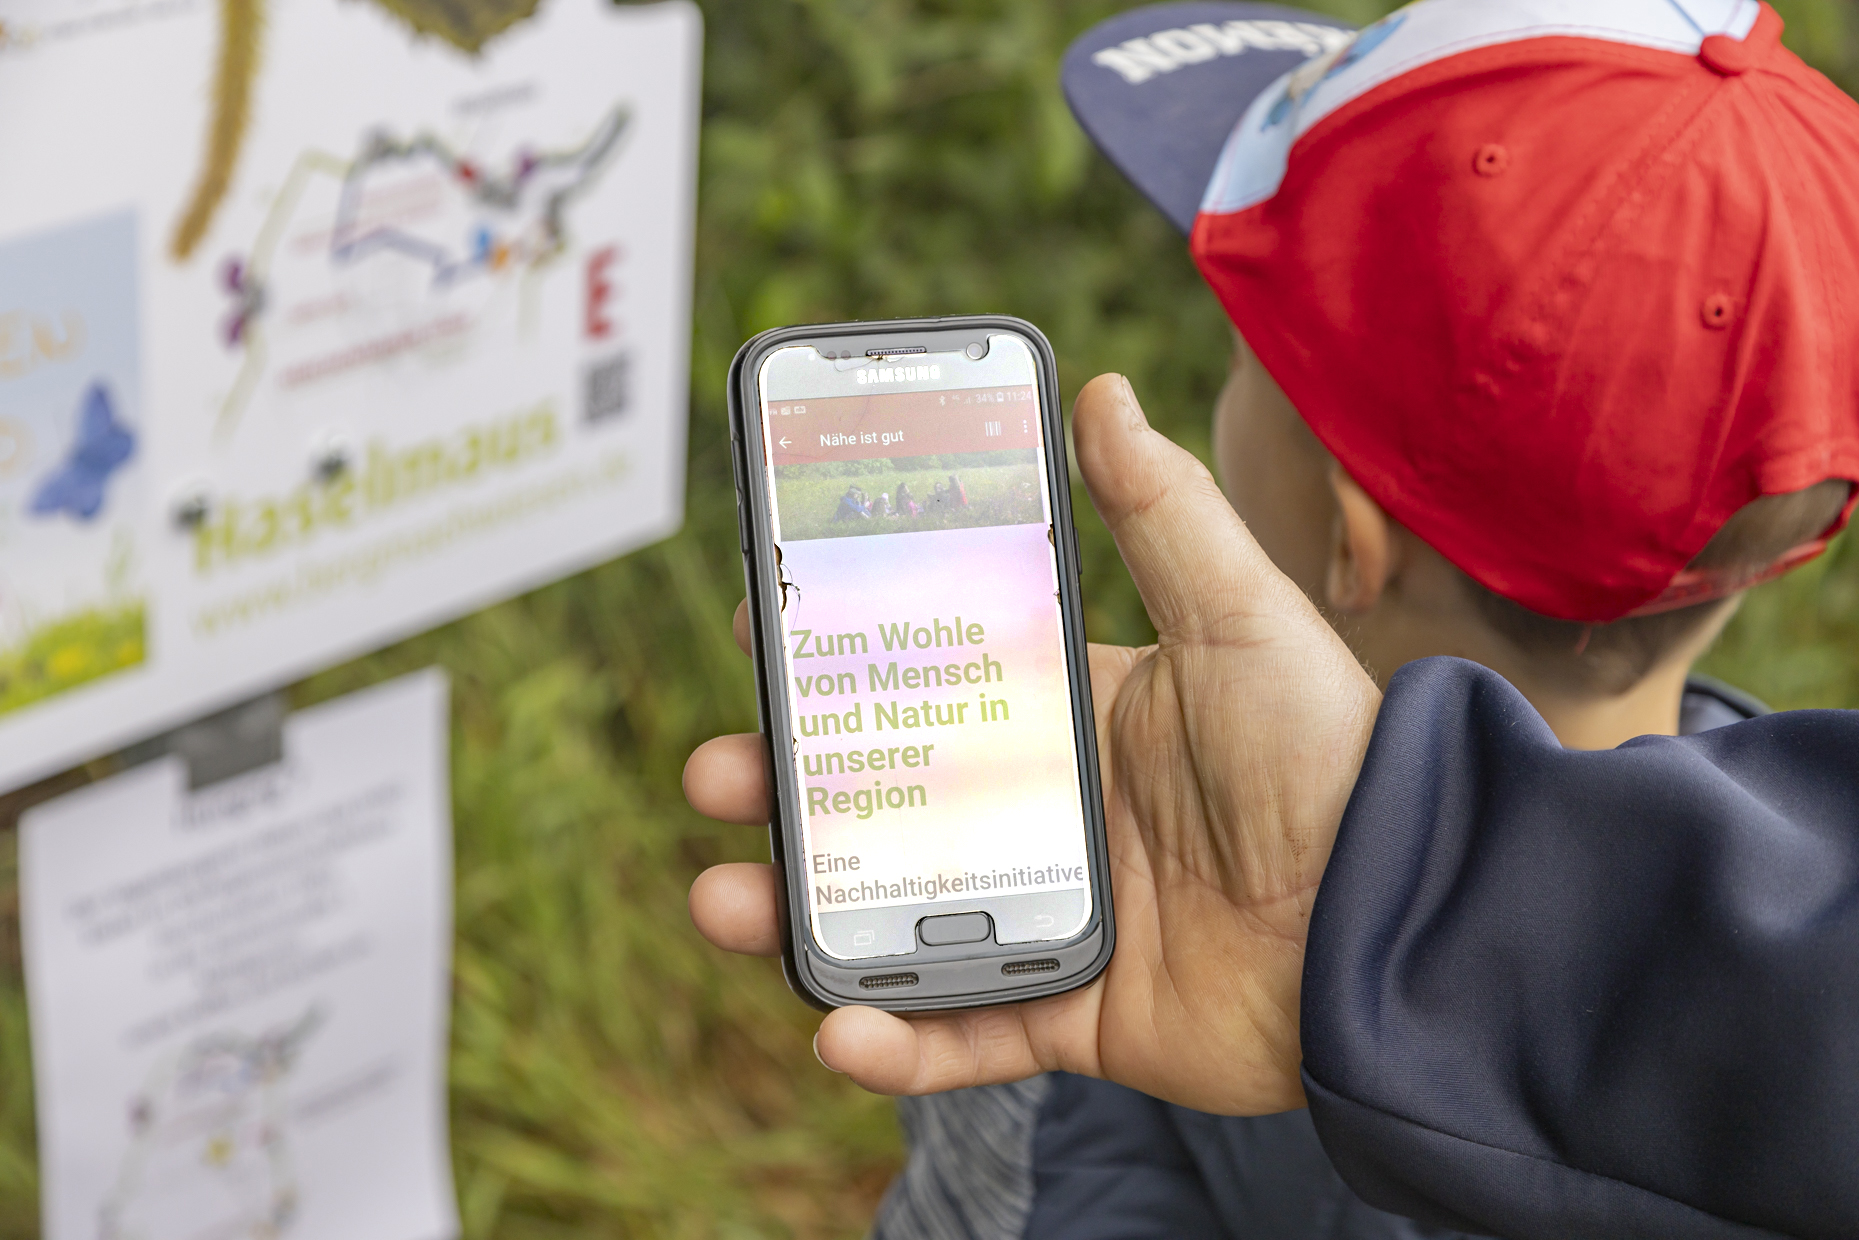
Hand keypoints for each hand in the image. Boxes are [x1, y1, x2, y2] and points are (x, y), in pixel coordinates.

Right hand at [684, 374, 1379, 1114]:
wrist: (1402, 916)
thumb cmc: (1330, 754)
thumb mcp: (1239, 616)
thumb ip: (1161, 516)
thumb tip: (1103, 390)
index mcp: (1072, 721)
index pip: (928, 685)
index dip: (839, 664)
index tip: (758, 631)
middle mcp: (1050, 818)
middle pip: (885, 804)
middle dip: (785, 788)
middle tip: (715, 774)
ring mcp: (1054, 917)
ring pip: (895, 921)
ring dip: (800, 915)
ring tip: (723, 898)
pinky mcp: (1075, 1011)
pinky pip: (965, 1037)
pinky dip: (896, 1044)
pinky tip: (837, 1026)